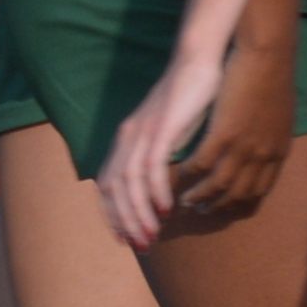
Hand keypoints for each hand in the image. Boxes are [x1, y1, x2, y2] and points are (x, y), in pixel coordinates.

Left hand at [92, 50, 225, 247]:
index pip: (108, 184)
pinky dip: (156, 192)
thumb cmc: (188, 95)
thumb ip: (158, 151)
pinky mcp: (161, 127)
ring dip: (139, 214)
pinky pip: (151, 166)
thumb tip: (159, 179)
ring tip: (152, 236)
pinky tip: (166, 210)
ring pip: (129, 183)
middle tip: (142, 246)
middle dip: (124, 222)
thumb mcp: (167, 128)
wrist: (197, 60)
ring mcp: (142, 131)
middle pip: (113, 188)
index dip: (113, 213)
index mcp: (127, 137)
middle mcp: (128, 135)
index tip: (126, 238)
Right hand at [162, 20, 296, 226]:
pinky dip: (190, 170)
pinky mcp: (224, 135)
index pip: (258, 190)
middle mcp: (261, 156)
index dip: (240, 202)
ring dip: (200, 197)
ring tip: (185, 201)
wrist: (269, 55)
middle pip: (237, 195)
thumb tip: (263, 144)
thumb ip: (270, 136)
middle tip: (201, 211)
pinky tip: (179, 170)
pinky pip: (202, 163)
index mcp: (277, 152)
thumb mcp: (279, 115)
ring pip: (217, 185)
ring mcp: (243, 147)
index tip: (225, 206)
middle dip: (218, 207)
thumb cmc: (275, 77)